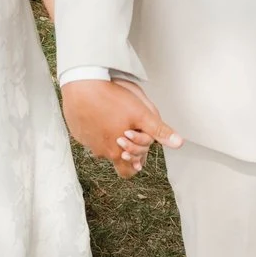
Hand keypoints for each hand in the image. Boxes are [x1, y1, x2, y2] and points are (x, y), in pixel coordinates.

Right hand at [62, 78, 180, 178]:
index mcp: (116, 153)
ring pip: (101, 145)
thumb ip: (159, 131)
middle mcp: (100, 152)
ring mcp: (86, 141)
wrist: (82, 85)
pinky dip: (95, 126)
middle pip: (115, 158)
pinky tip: (99, 112)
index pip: (128, 172)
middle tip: (128, 132)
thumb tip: (178, 143)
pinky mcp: (77, 130)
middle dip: (123, 149)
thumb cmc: (111, 99)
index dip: (136, 164)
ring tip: (113, 117)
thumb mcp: (142, 114)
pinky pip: (88, 134)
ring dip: (108, 136)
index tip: (138, 154)